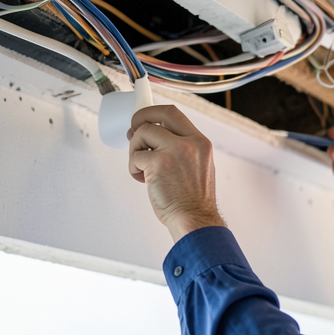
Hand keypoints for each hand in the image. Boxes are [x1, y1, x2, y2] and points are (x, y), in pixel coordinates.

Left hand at [127, 104, 225, 241]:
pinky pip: (136, 156)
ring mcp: (175, 150)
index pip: (175, 114)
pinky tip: (143, 179)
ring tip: (142, 168)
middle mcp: (190, 142)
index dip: (155, 113)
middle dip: (140, 118)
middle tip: (133, 132)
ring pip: (143, 133)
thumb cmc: (193, 201)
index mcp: (200, 142)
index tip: (145, 121)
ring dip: (135, 150)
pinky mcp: (159, 163)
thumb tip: (152, 138)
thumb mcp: (197, 167)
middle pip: (160, 113)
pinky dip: (133, 168)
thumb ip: (181, 149)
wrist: (195, 220)